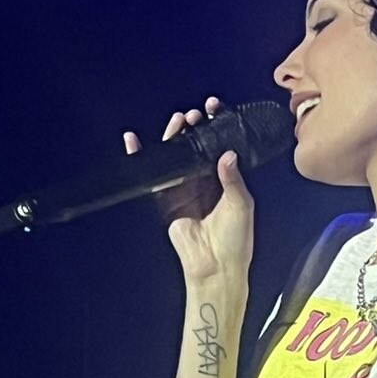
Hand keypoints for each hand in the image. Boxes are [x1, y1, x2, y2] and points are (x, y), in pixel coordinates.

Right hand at [124, 95, 253, 285]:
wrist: (216, 267)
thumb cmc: (236, 241)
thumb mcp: (241, 205)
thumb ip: (232, 179)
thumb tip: (227, 155)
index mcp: (226, 181)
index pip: (219, 147)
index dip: (216, 128)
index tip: (213, 110)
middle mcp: (205, 183)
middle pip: (196, 148)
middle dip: (193, 130)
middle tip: (192, 117)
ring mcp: (185, 190)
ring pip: (176, 157)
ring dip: (173, 138)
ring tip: (175, 122)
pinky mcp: (166, 201)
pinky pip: (154, 176)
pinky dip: (143, 159)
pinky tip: (135, 143)